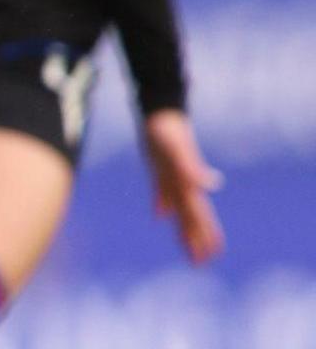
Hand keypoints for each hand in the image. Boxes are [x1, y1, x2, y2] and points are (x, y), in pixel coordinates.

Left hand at [143, 108, 223, 262]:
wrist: (160, 110)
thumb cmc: (167, 130)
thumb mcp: (176, 150)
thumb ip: (192, 168)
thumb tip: (213, 185)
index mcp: (187, 184)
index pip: (197, 215)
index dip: (203, 235)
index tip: (210, 255)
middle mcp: (182, 183)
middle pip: (190, 216)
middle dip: (195, 239)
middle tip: (200, 263)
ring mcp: (172, 176)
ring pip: (178, 208)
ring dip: (182, 227)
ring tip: (186, 247)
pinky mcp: (160, 168)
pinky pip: (162, 192)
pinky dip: (162, 204)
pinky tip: (161, 216)